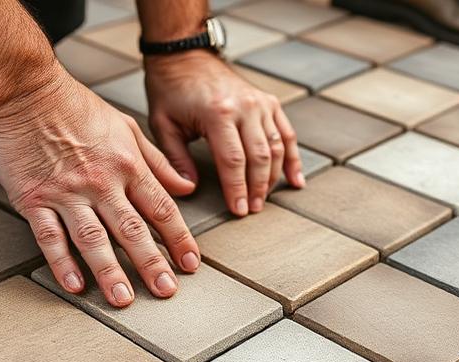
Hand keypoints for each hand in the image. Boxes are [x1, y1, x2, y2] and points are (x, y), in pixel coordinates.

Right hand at [0, 69, 199, 307]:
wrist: (25, 88)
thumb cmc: (76, 106)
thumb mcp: (127, 127)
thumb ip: (157, 161)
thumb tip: (186, 187)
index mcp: (127, 165)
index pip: (161, 209)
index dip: (178, 239)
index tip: (191, 263)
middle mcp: (101, 182)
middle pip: (132, 230)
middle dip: (152, 264)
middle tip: (165, 291)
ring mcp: (66, 192)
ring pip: (93, 239)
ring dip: (110, 271)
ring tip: (123, 299)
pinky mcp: (34, 198)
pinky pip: (50, 236)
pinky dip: (62, 262)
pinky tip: (75, 284)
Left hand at [144, 51, 304, 216]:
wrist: (186, 54)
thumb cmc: (171, 90)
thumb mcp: (163, 125)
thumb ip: (175, 159)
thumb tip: (189, 189)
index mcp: (218, 113)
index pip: (233, 161)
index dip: (237, 189)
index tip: (238, 211)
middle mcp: (245, 107)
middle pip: (260, 157)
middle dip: (257, 188)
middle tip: (252, 210)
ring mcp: (260, 103)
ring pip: (277, 148)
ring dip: (273, 178)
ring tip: (263, 199)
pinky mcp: (269, 102)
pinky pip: (287, 134)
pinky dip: (293, 159)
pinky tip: (295, 181)